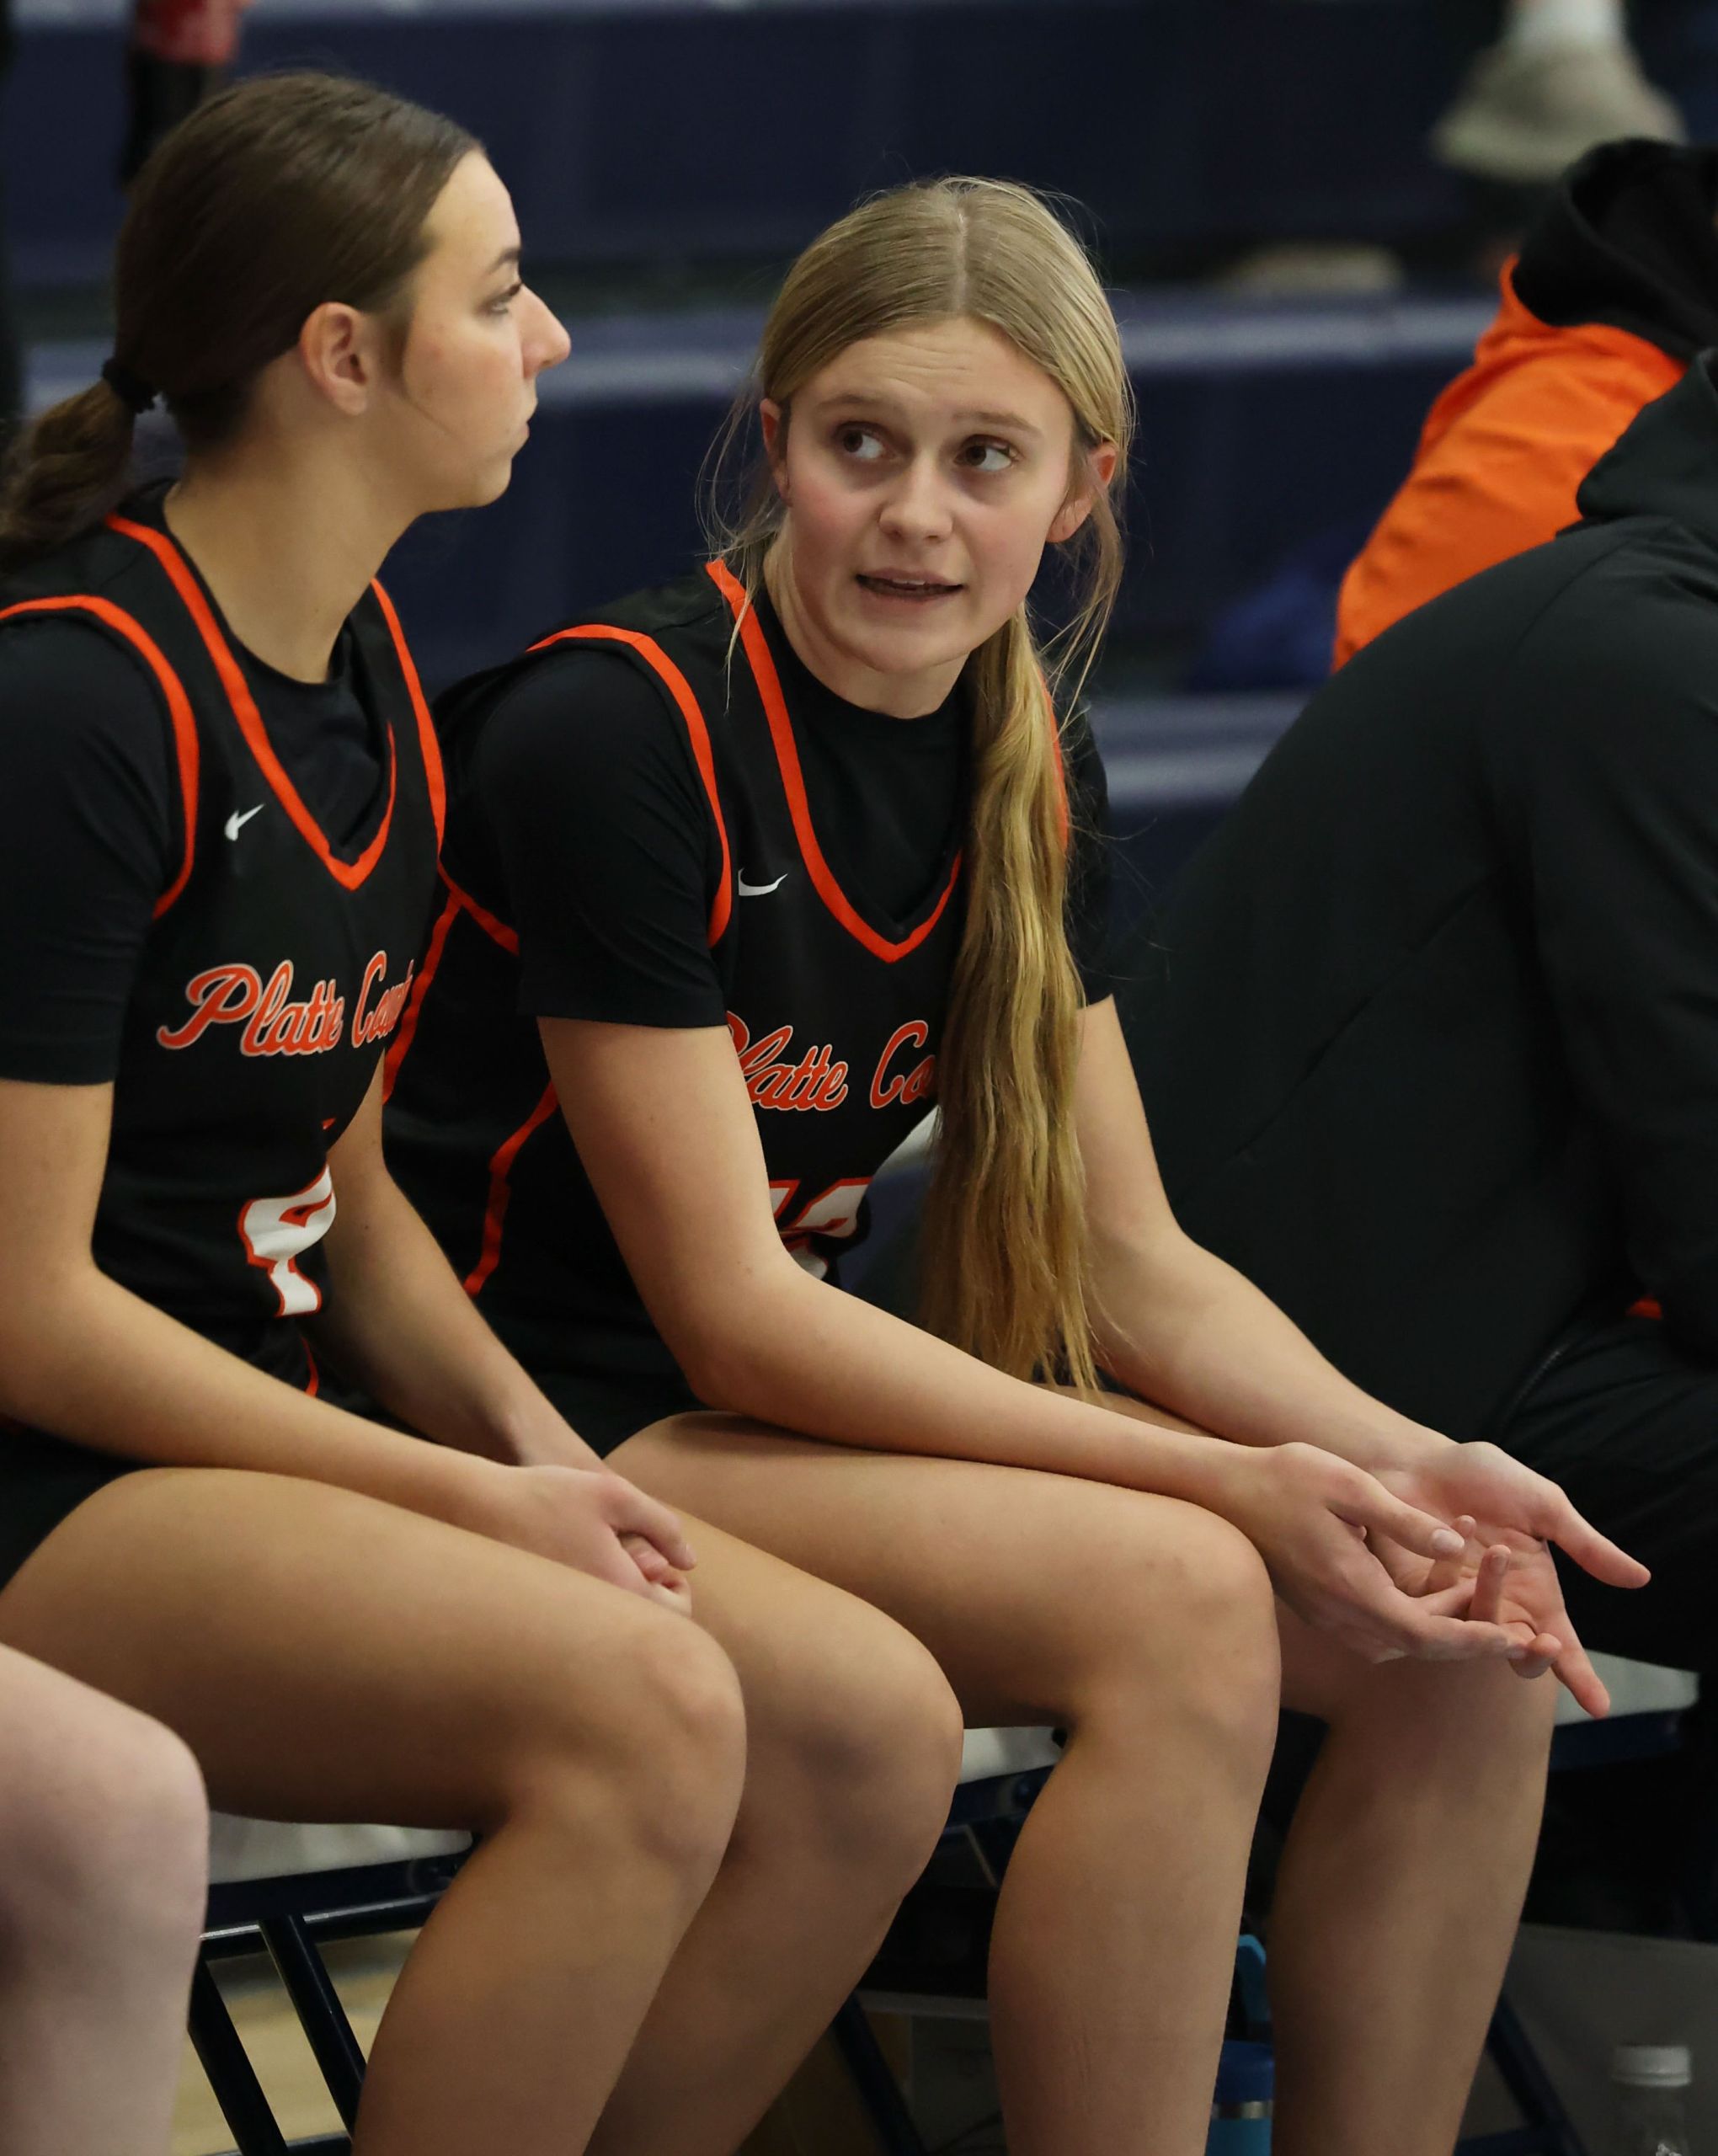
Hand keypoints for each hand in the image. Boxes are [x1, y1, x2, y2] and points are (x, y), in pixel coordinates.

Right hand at [465, 1458, 696, 1611]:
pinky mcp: (541, 1627)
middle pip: (642, 1631)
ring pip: (610, 1630)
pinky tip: (569, 1573)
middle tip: (630, 1561)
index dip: (679, 1590)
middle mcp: (593, 1622)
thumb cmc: (545, 1496)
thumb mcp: (614, 1494)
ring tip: (598, 1562)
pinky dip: (585, 1607)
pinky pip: (578, 1630)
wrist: (473, 1510)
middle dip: (648, 1598)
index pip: (676, 1619)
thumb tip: (689, 1561)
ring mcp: (565, 1628)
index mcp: (619, 1590)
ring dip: (616, 1601)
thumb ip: (662, 1525)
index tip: (660, 1563)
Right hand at [1208, 1442, 1537, 1665]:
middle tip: (1516, 1627)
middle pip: (1416, 1645)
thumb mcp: (1349, 1488)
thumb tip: (1454, 1548)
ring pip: (1396, 1642)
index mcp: (1352, 1588)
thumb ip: (1404, 1522)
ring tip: (1476, 1597)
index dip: (1475, 1640)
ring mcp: (1326, 1614)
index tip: (1516, 1639)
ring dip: (1439, 1628)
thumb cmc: (1283, 1479)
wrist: (1221, 1492)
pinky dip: (1410, 1619)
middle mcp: (1339, 1613)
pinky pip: (1375, 1630)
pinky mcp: (1318, 1607)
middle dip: (1468, 1638)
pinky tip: (1427, 1591)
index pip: (1426, 1634)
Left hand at [1373, 1442, 1648, 1716]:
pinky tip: (1458, 1530)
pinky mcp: (1413, 1595)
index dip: (1581, 1676)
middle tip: (1546, 1641)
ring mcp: (1454, 1604)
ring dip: (1492, 1600)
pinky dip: (1450, 1571)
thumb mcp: (1545, 1507)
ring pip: (1477, 1637)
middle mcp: (1496, 1605)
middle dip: (1535, 1656)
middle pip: (1519, 1656)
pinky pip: (1434, 1606)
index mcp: (1533, 1592)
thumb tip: (1641, 1579)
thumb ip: (1587, 1546)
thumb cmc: (1485, 1479)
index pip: (1562, 1644)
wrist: (1423, 1458)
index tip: (1599, 1706)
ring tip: (1500, 1551)